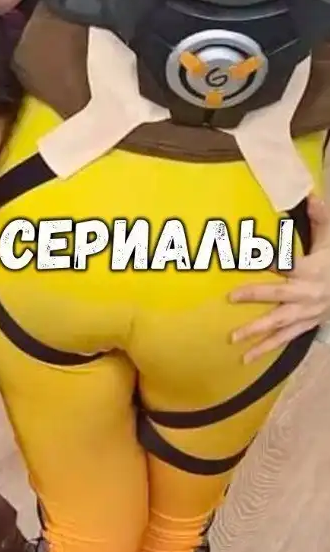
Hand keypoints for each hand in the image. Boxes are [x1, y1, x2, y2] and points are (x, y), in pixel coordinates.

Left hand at [229, 195, 329, 361]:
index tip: (251, 256)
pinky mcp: (304, 326)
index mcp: (311, 270)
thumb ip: (321, 217)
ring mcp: (306, 313)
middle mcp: (308, 293)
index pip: (288, 264)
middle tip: (231, 297)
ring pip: (279, 323)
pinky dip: (266, 349)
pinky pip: (284, 339)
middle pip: (279, 295)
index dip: (271, 260)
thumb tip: (308, 193)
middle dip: (256, 296)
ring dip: (256, 332)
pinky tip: (246, 358)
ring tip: (232, 339)